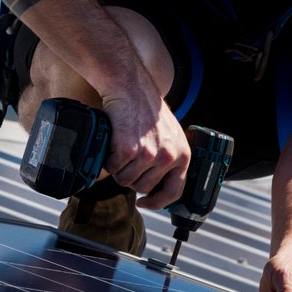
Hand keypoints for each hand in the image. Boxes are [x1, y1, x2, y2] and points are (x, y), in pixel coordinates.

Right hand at [99, 87, 190, 208]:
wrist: (132, 89)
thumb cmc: (148, 111)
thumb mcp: (171, 135)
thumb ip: (169, 158)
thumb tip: (158, 184)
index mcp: (182, 155)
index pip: (174, 192)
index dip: (157, 202)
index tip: (146, 202)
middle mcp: (168, 157)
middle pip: (143, 188)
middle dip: (132, 178)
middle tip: (128, 161)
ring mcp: (148, 155)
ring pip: (126, 180)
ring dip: (119, 169)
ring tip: (122, 149)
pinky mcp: (128, 150)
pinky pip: (113, 168)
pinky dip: (109, 159)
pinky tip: (114, 144)